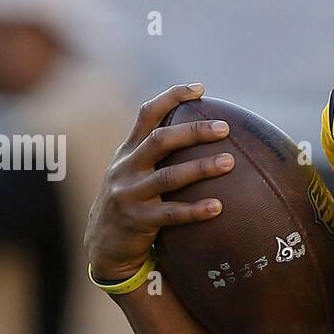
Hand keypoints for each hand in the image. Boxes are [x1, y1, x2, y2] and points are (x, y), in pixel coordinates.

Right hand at [84, 83, 233, 282]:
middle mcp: (126, 168)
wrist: (104, 245)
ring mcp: (129, 194)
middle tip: (224, 128)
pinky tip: (218, 207)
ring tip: (230, 162)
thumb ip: (156, 155)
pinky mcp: (137, 221)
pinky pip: (171, 213)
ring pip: (169, 176)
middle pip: (160, 140)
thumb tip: (202, 134)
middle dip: (193, 131)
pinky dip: (195, 209)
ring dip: (201, 167)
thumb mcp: (134, 173)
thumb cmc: (131, 204)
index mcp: (128, 151)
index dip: (172, 97)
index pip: (147, 114)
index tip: (200, 88)